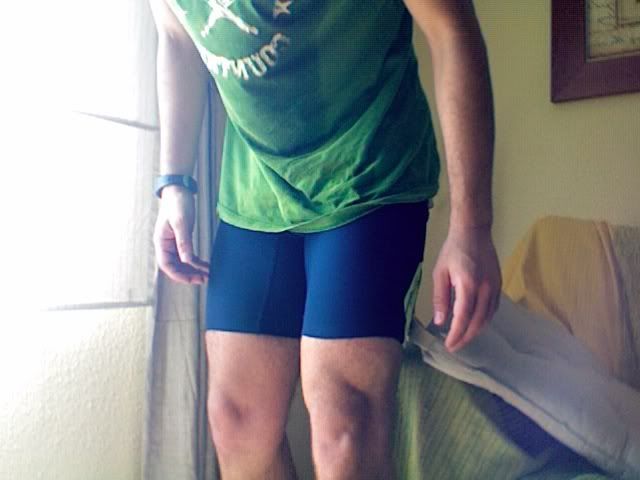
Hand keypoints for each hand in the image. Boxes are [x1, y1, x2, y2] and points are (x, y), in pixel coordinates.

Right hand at [153, 186, 209, 284]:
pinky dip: (197, 262)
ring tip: (208, 275)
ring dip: (193, 270)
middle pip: (175, 267)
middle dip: (188, 274)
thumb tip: (187, 261)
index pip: (166, 265)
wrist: (179, 190)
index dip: (178, 275)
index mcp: (161, 242)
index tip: (192, 279)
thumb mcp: (181, 222)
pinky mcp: (182, 239)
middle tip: (204, 279)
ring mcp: (173, 243)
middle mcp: (166, 245)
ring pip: (182, 263)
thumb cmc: (178, 203)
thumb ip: (184, 242)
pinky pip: (188, 255)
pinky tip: (206, 266)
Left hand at [432, 225, 500, 352]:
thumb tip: (440, 322)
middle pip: (478, 322)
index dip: (456, 335)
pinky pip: (493, 309)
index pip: (463, 318)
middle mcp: (485, 288)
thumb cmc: (453, 250)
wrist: (474, 231)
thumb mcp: (440, 273)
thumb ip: (440, 298)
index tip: (449, 345)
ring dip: (476, 331)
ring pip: (488, 317)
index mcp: (468, 285)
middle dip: (466, 337)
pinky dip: (484, 320)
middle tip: (454, 346)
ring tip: (463, 338)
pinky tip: (475, 323)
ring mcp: (494, 287)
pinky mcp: (498, 284)